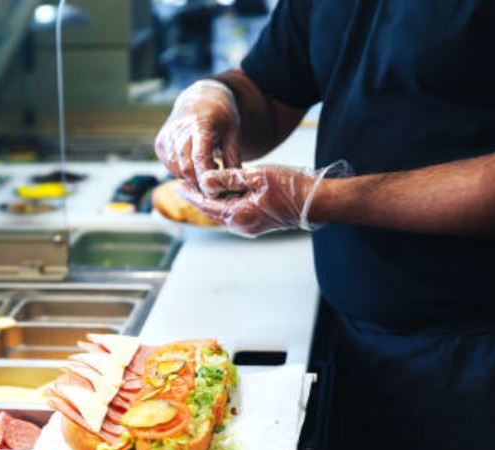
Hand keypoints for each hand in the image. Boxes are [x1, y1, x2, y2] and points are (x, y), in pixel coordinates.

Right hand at [155, 80, 241, 187]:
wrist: (199, 99)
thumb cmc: (220, 117)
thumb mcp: (233, 133)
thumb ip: (233, 159)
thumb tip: (236, 186)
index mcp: (200, 124)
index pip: (199, 157)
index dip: (206, 177)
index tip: (215, 190)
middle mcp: (179, 129)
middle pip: (185, 167)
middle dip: (198, 183)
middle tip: (213, 188)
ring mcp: (167, 136)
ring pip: (175, 169)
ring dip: (190, 178)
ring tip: (208, 169)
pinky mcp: (160, 144)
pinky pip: (169, 167)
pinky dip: (181, 172)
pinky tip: (196, 164)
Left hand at [178, 161, 352, 236]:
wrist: (318, 202)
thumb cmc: (291, 186)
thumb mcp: (257, 176)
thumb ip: (229, 179)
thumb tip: (204, 180)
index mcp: (240, 215)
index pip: (206, 205)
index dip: (190, 194)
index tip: (177, 184)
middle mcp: (243, 226)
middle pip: (211, 213)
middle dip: (196, 199)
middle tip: (182, 186)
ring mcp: (251, 228)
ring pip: (222, 215)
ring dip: (209, 203)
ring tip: (198, 188)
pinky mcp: (258, 225)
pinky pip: (234, 215)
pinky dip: (224, 204)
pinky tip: (221, 194)